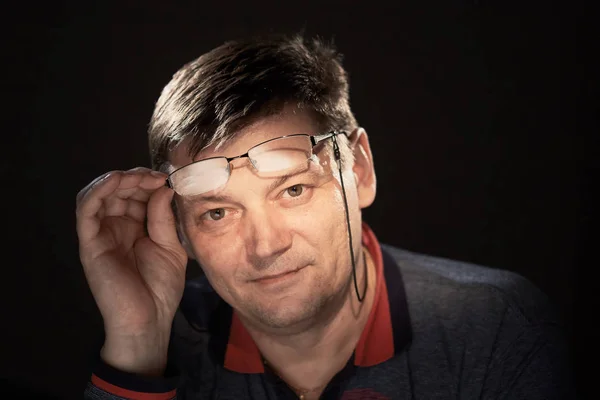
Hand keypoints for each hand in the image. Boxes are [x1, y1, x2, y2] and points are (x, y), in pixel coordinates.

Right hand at [76, 167, 186, 373]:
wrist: (149, 320)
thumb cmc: (161, 288)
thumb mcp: (171, 247)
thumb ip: (164, 217)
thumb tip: (163, 186)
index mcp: (136, 227)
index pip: (136, 194)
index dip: (148, 182)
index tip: (166, 178)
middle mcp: (116, 227)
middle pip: (118, 190)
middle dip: (136, 178)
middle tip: (155, 176)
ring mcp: (101, 234)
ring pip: (99, 194)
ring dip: (117, 179)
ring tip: (138, 177)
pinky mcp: (90, 243)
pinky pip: (86, 210)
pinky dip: (98, 190)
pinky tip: (116, 180)